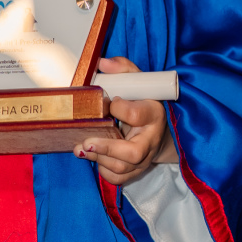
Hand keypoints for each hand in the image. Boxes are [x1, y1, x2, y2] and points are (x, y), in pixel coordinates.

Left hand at [74, 56, 178, 185]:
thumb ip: (123, 70)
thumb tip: (101, 63)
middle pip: (133, 152)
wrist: (161, 130)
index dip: (120, 108)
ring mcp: (144, 159)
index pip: (136, 114)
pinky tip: (92, 156)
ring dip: (98, 159)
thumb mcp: (139, 82)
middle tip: (85, 142)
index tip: (110, 102)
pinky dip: (103, 170)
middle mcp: (150, 140)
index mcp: (153, 114)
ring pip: (122, 168)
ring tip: (80, 148)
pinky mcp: (136, 171)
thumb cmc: (144, 102)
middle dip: (106, 148)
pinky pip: (118, 178)